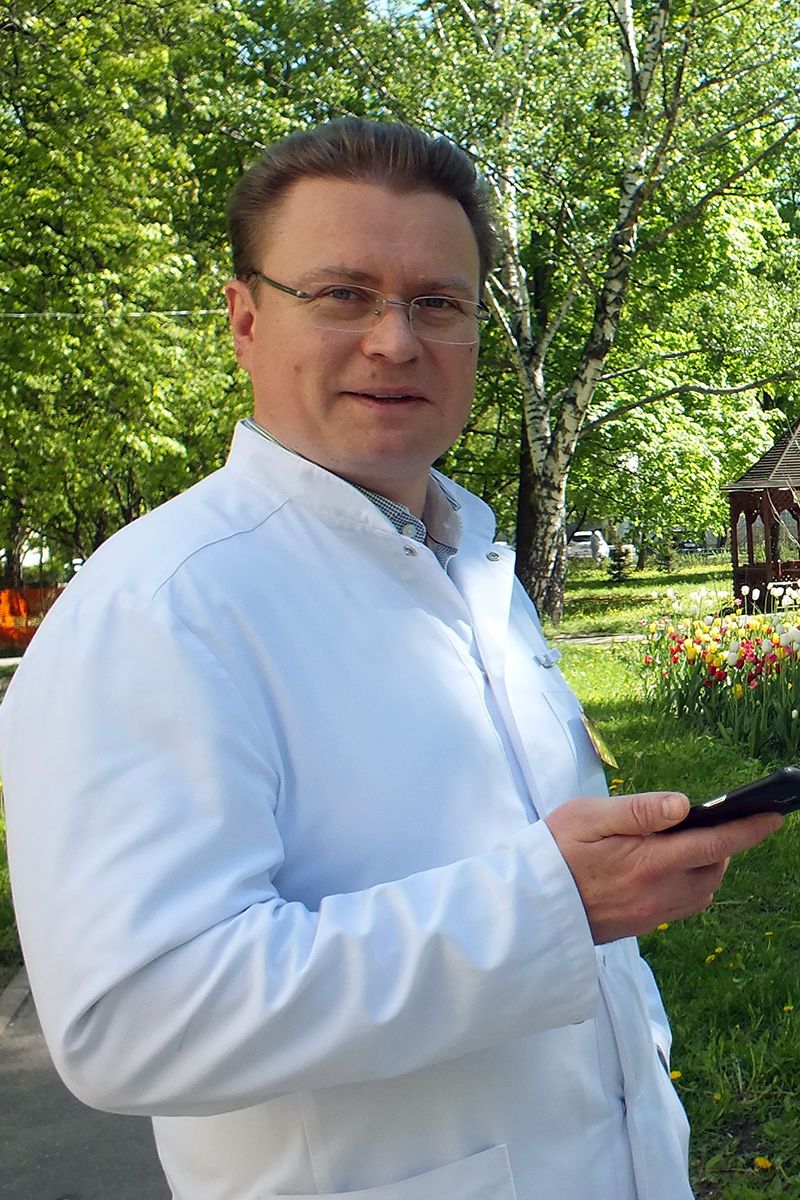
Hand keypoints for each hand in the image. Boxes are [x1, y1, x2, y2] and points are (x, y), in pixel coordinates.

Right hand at [545, 791, 781, 944]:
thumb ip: (638, 810)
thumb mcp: (586, 817)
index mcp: (648, 862)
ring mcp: (652, 913)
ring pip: (703, 890)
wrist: (527, 907)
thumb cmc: (552, 852)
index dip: (748, 830)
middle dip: (726, 846)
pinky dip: (691, 884)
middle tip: (713, 823)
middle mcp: (658, 893)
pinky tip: (670, 868)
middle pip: (715, 870)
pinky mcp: (643, 924)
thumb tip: (683, 805)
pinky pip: (684, 905)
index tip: (774, 817)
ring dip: (709, 867)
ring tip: (690, 843)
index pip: (714, 845)